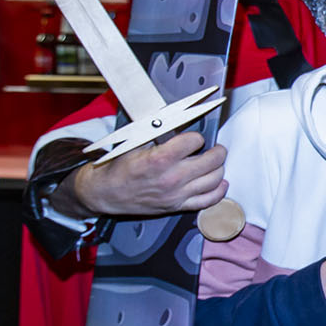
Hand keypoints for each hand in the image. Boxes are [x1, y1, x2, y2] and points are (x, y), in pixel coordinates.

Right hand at [54, 132, 226, 218]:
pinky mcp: (177, 206)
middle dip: (217, 151)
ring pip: (213, 180)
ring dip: (219, 168)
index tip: (194, 138)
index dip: (196, 137)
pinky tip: (219, 183)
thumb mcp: (134, 143)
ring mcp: (176, 194)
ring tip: (215, 163)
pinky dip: (218, 191)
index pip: (194, 141)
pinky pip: (207, 201)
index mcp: (159, 159)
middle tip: (215, 148)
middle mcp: (171, 178)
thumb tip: (176, 119)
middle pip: (211, 161)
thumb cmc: (118, 168)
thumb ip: (157, 132)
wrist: (106, 193)